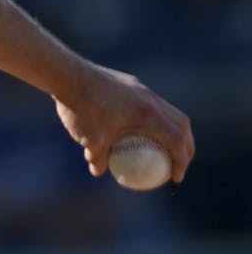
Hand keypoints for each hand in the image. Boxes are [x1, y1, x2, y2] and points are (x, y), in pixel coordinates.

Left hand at [53, 63, 194, 182]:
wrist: (67, 75)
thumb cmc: (80, 108)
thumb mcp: (89, 138)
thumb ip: (98, 157)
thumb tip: (98, 171)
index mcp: (147, 113)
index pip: (176, 140)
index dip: (181, 161)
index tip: (176, 177)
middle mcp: (150, 99)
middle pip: (181, 124)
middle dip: (187, 146)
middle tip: (179, 164)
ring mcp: (142, 89)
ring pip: (168, 111)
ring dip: (172, 130)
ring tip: (164, 149)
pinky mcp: (131, 84)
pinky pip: (151, 104)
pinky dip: (154, 119)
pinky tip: (138, 130)